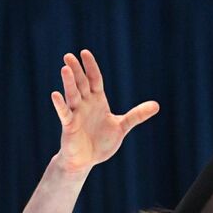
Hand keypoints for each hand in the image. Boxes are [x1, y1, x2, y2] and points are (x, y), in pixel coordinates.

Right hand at [50, 50, 159, 171]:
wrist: (87, 160)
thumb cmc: (101, 142)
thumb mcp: (122, 126)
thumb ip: (136, 115)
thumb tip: (157, 105)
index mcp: (97, 101)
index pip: (94, 79)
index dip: (90, 67)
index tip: (85, 53)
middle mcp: (85, 104)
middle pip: (81, 84)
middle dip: (76, 70)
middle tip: (68, 56)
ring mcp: (76, 114)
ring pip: (72, 95)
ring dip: (68, 83)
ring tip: (64, 69)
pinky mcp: (70, 126)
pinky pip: (64, 113)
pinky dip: (60, 105)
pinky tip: (55, 95)